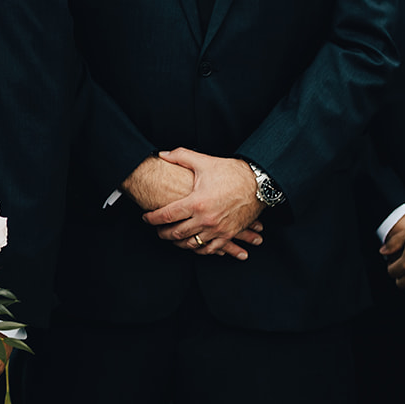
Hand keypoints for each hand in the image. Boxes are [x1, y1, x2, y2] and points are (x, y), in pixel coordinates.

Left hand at [141, 149, 266, 257]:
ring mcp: (218, 230)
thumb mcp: (203, 162)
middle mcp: (206, 219)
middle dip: (162, 233)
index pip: (166, 215)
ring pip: (191, 244)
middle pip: (176, 233)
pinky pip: (210, 249)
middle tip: (156, 230)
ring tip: (171, 237)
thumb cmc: (231, 172)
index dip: (152, 218)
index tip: (145, 218)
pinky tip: (192, 244)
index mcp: (196, 202)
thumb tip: (161, 154)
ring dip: (178, 243)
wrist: (259, 183)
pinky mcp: (229, 234)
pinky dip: (199, 249)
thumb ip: (180, 156)